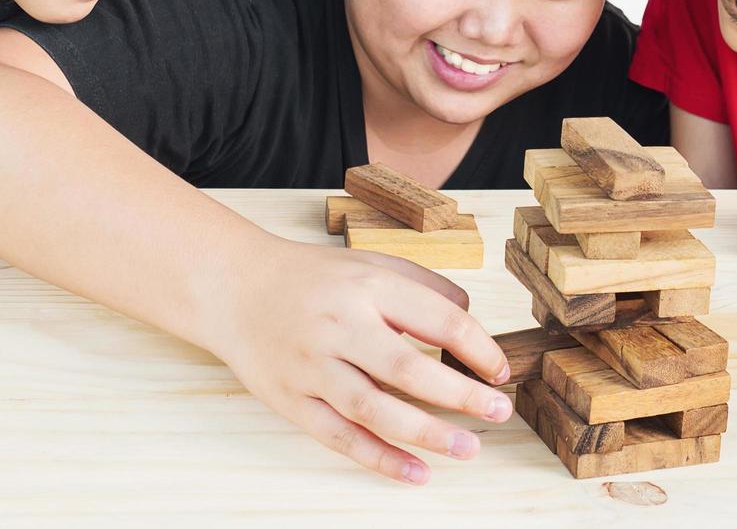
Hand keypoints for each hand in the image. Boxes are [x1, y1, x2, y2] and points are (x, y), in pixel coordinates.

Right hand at [202, 237, 511, 484]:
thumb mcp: (369, 264)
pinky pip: (339, 436)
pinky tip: (415, 473)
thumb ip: (422, 286)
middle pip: (409, 368)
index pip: (437, 320)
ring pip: (374, 408)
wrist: (234, 287)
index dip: (477, 348)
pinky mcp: (291, 399)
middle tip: (499, 411)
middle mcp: (340, 325)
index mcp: (367, 287)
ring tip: (468, 449)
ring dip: (426, 433)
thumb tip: (471, 319)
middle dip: (461, 394)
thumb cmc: (312, 277)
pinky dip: (379, 458)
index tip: (501, 371)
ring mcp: (312, 366)